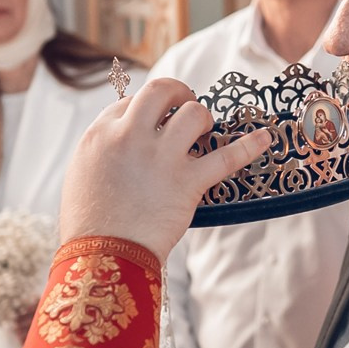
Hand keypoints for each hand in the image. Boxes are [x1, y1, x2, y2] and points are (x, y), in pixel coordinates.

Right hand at [56, 78, 271, 262]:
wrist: (101, 257)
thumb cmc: (89, 223)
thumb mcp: (82, 172)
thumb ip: (104, 148)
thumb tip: (125, 135)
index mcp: (101, 133)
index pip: (132, 101)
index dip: (148, 110)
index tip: (156, 121)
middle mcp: (130, 136)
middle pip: (162, 90)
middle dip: (179, 93)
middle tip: (185, 106)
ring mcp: (162, 157)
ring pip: (194, 113)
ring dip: (203, 119)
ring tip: (204, 134)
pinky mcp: (188, 182)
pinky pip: (227, 156)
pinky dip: (250, 146)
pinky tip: (266, 138)